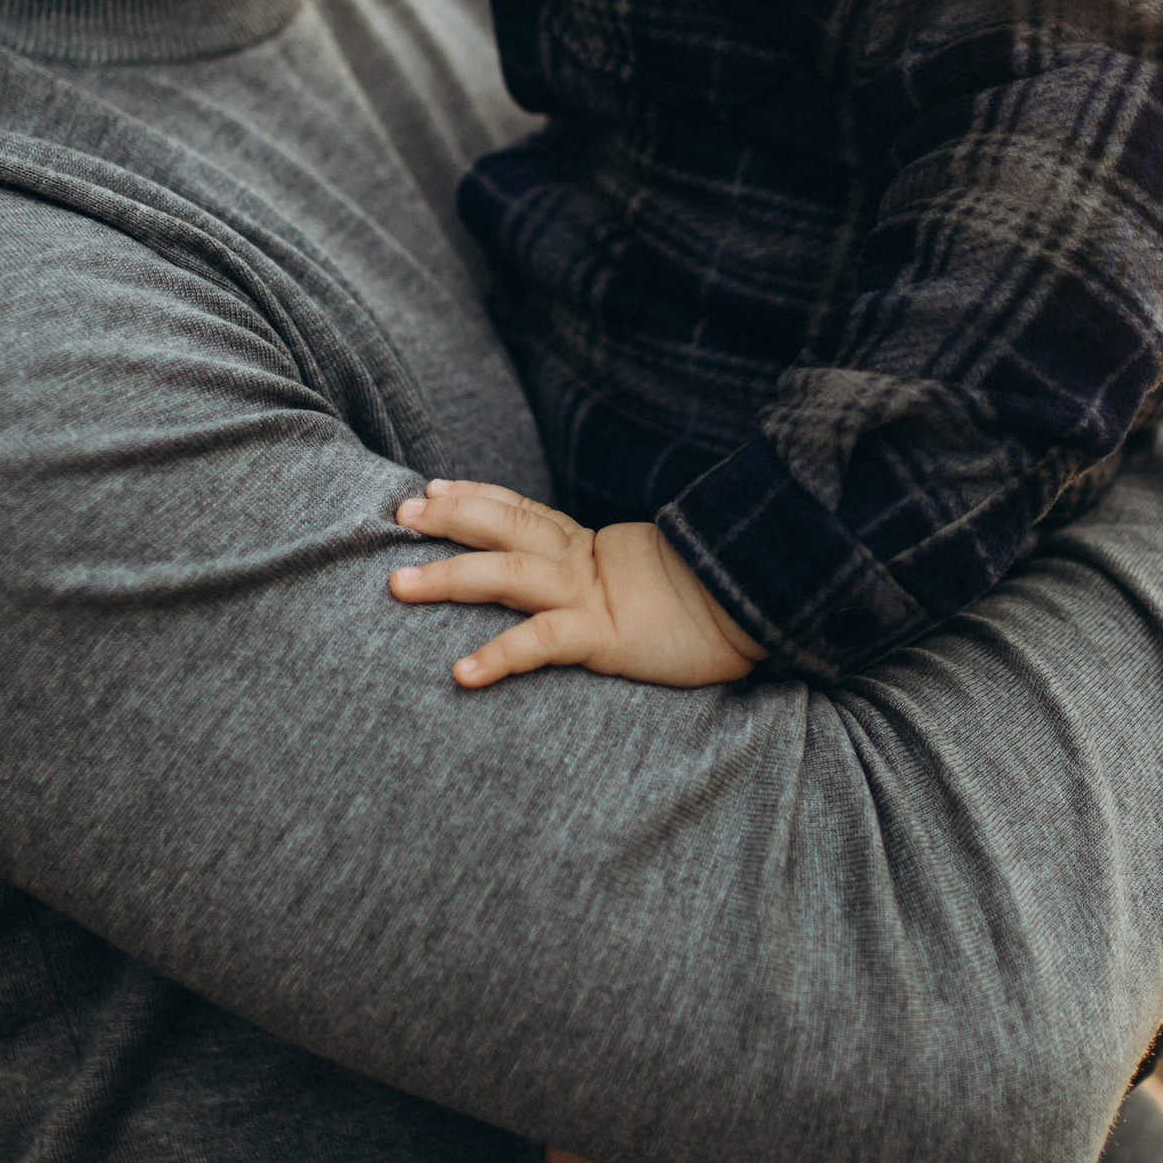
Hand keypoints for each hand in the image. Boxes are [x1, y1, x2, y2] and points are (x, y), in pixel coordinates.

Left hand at [388, 481, 762, 687]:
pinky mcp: (606, 636)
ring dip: (448, 577)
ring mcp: (592, 596)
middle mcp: (585, 563)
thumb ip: (617, 576)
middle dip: (449, 518)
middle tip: (399, 511)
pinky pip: (543, 643)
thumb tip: (597, 582)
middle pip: (505, 528)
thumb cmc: (714, 605)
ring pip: (507, 575)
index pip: (525, 512)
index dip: (478, 497)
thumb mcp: (652, 583)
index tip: (435, 488)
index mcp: (595, 549)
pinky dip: (499, 656)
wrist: (765, 608)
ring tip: (397, 585)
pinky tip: (461, 674)